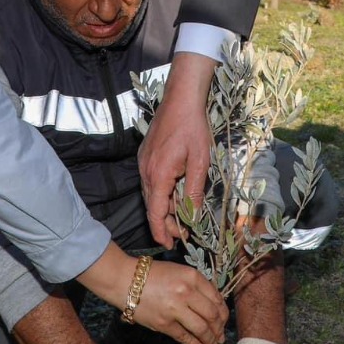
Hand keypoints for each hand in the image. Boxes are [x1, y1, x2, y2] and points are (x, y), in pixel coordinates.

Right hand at [133, 261, 228, 343]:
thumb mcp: (179, 272)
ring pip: (202, 328)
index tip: (223, 319)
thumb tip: (213, 306)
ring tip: (213, 343)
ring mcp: (175, 309)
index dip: (223, 312)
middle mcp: (186, 292)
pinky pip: (185, 337)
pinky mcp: (164, 324)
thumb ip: (196, 286)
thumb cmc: (153, 274)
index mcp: (192, 276)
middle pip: (212, 315)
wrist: (126, 281)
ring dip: (211, 339)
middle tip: (221, 335)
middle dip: (219, 328)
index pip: (216, 298)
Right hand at [141, 53, 216, 246]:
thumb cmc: (193, 128)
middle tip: (183, 235)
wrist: (181, 99)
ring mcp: (144, 162)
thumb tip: (193, 216)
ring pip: (152, 194)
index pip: (155, 212)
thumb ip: (194, 191)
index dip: (161, 231)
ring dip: (165, 208)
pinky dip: (162, 193)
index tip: (168, 244)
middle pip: (152, 205)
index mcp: (159, 175)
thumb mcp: (200, 162)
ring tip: (182, 218)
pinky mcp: (146, 156)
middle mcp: (146, 171)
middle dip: (166, 223)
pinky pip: (152, 181)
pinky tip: (175, 195)